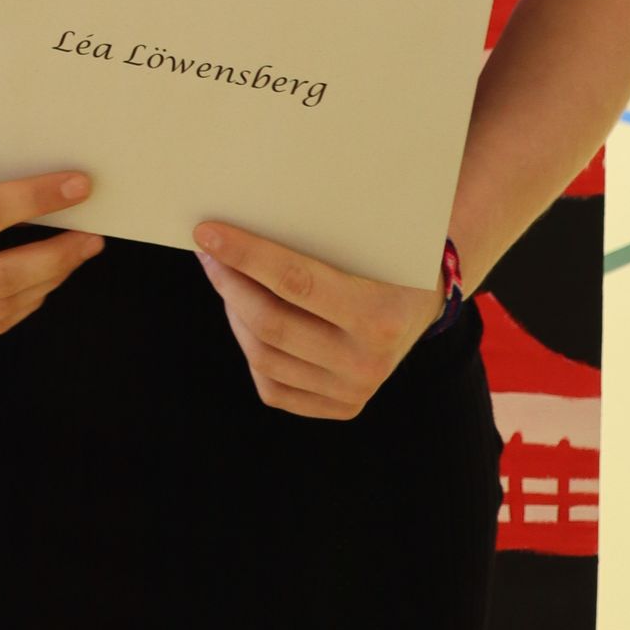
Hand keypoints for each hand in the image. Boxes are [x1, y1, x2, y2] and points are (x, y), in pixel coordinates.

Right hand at [0, 164, 107, 359]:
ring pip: (0, 307)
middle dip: (57, 255)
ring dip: (47, 281)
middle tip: (93, 236)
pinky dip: (22, 303)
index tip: (80, 186)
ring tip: (74, 255)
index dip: (36, 197)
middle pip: (0, 275)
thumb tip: (54, 186)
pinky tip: (42, 282)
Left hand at [191, 220, 448, 418]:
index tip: (207, 233)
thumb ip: (312, 237)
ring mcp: (352, 392)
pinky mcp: (339, 407)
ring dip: (234, 314)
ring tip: (226, 281)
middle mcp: (366, 362)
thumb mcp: (364, 241)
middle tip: (209, 253)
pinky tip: (246, 320)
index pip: (295, 282)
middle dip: (229, 283)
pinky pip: (272, 387)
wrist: (422, 304)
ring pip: (263, 356)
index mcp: (378, 314)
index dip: (245, 255)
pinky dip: (250, 350)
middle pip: (270, 323)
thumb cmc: (386, 258)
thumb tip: (240, 222)